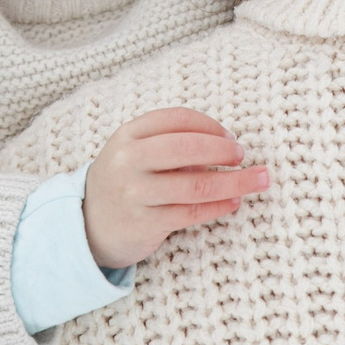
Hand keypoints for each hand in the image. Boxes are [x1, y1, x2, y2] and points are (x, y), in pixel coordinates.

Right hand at [81, 107, 270, 268]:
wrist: (87, 226)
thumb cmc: (123, 182)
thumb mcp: (134, 153)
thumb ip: (169, 144)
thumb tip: (223, 147)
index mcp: (127, 135)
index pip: (177, 119)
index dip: (210, 125)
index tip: (230, 137)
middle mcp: (129, 161)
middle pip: (188, 147)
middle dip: (224, 150)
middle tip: (243, 156)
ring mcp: (136, 193)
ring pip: (197, 184)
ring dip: (235, 182)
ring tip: (257, 180)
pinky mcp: (146, 223)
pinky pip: (193, 212)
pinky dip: (220, 206)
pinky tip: (234, 202)